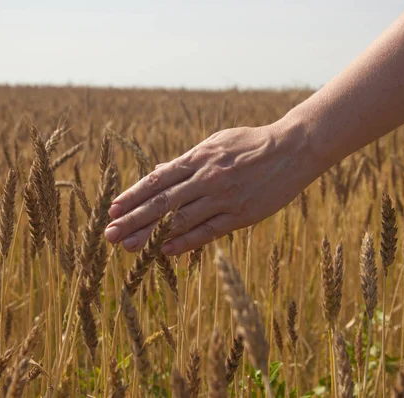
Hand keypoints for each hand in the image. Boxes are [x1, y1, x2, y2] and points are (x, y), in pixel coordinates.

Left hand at [104, 118, 316, 255]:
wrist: (293, 149)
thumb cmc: (252, 143)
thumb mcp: (217, 142)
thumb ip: (188, 160)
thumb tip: (160, 172)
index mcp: (199, 158)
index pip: (158, 179)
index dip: (133, 195)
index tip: (113, 209)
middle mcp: (207, 178)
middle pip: (162, 203)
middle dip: (133, 219)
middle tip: (110, 234)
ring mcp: (223, 198)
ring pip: (180, 220)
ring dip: (151, 236)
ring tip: (129, 247)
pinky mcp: (241, 215)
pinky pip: (207, 232)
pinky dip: (185, 242)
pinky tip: (165, 251)